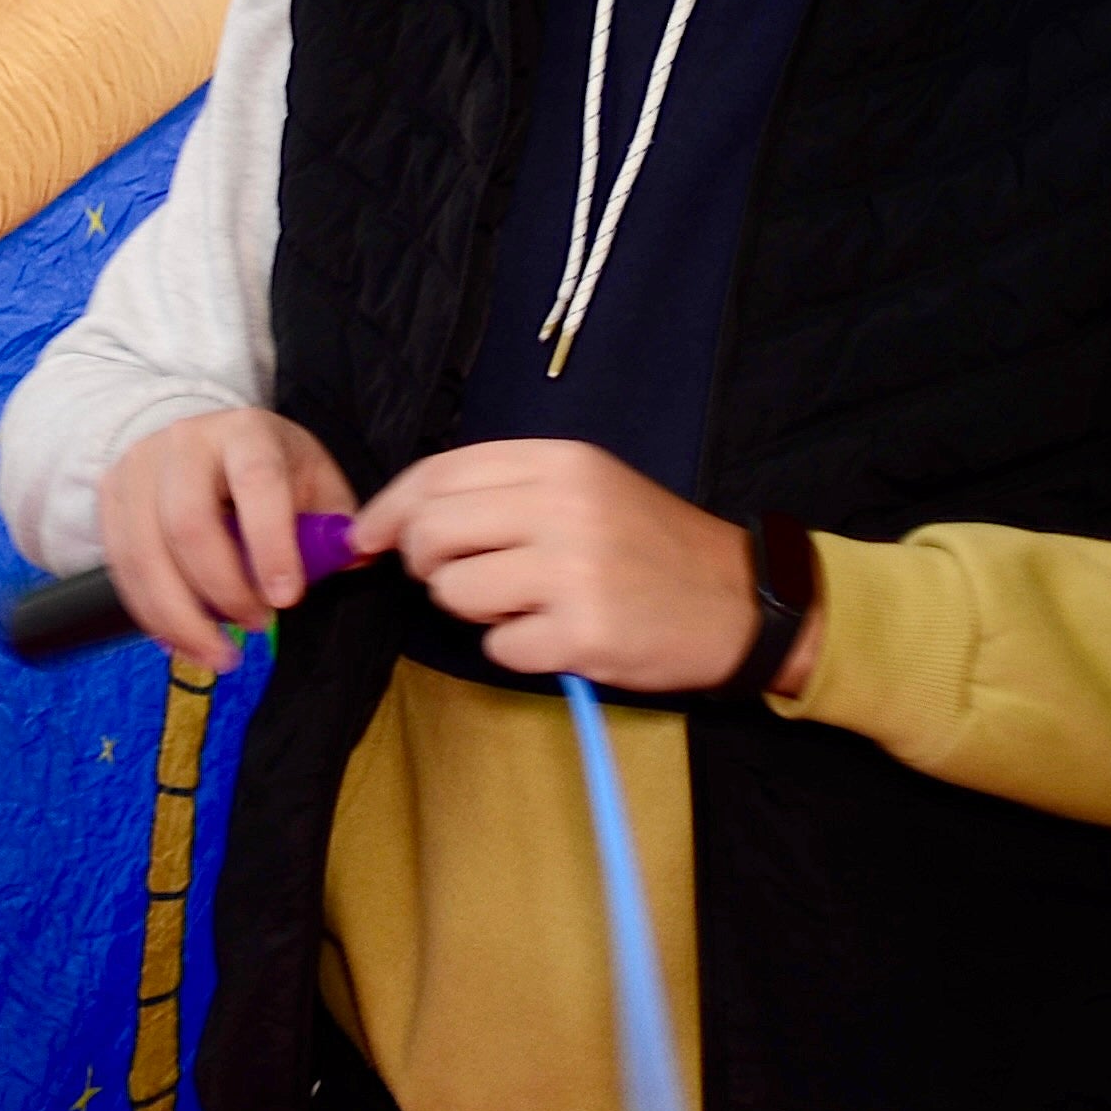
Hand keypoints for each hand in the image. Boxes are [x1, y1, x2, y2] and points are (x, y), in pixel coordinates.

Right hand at [99, 409, 358, 675]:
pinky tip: (179, 642)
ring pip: (144, 555)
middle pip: (187, 525)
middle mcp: (183, 444)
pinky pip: (121, 570)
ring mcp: (136, 470)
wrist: (197, 441)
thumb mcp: (311, 479)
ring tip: (217, 654)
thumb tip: (353, 560)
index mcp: (244, 431)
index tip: (287, 599)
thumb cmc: (264, 468)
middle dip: (222, 591)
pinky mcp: (108, 500)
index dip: (270, 544)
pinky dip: (150, 616)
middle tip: (256, 627)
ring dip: (181, 618)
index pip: (256, 483)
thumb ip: (331, 522)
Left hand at [353, 438, 799, 692]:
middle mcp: (565, 506)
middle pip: (431, 532)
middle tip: (465, 577)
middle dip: (428, 564)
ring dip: (474, 610)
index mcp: (561, 461)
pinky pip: (498, 646)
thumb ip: (499, 493)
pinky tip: (559, 635)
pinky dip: (517, 649)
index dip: (389, 510)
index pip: (438, 473)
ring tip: (526, 604)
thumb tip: (397, 521)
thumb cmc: (649, 548)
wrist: (742, 603)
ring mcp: (574, 570)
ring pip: (453, 592)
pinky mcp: (582, 632)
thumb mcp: (586, 491)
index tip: (368, 538)